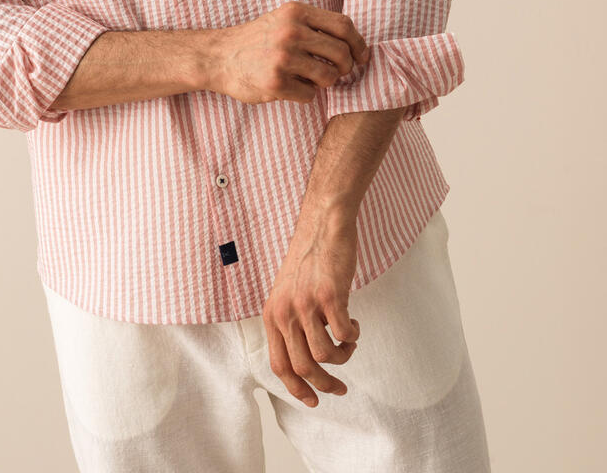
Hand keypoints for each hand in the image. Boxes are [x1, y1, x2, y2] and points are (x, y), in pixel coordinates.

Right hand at [210, 2, 369, 104]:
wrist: (219, 57)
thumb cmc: (257, 40)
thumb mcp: (284, 19)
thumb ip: (314, 25)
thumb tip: (355, 44)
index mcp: (296, 12)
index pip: (344, 25)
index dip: (359, 44)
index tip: (362, 57)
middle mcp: (290, 32)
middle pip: (341, 53)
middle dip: (345, 68)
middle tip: (337, 73)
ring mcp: (282, 57)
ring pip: (329, 77)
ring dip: (325, 83)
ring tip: (310, 79)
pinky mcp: (275, 82)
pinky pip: (309, 95)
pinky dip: (304, 95)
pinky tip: (290, 87)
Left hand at [262, 212, 360, 406]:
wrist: (322, 225)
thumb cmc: (309, 260)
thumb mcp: (288, 293)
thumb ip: (291, 322)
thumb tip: (305, 360)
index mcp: (272, 314)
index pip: (279, 365)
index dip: (296, 388)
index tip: (313, 401)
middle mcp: (285, 311)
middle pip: (303, 367)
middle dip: (324, 385)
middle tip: (341, 388)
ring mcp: (306, 304)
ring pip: (324, 356)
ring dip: (342, 358)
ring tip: (348, 343)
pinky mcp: (329, 296)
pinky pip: (343, 335)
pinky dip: (352, 337)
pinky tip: (354, 324)